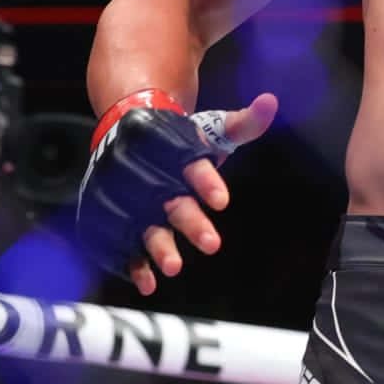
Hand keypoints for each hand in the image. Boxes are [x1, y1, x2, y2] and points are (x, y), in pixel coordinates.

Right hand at [127, 92, 277, 294]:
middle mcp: (146, 172)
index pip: (191, 163)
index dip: (206, 181)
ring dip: (156, 245)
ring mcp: (127, 195)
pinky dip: (131, 261)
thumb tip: (271, 103)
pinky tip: (147, 281)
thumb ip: (243, 122)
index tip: (223, 201)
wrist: (126, 131)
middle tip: (213, 244)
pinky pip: (118, 239)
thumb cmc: (176, 136)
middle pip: (169, 199)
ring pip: (141, 222)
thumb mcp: (211, 127)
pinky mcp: (112, 213)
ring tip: (174, 267)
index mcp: (170, 147)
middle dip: (189, 222)